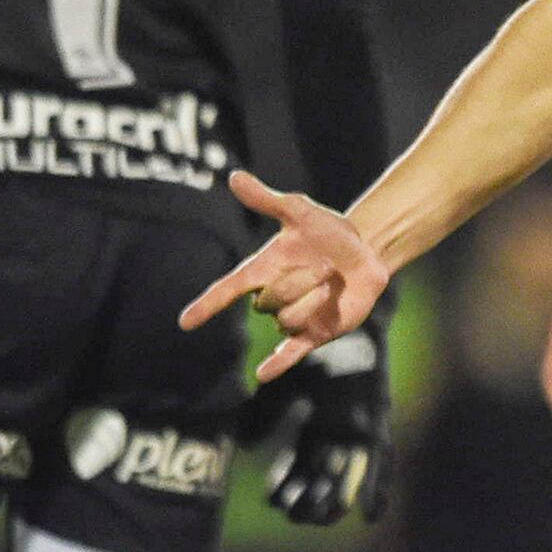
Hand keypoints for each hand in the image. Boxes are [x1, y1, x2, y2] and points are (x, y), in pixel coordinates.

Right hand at [180, 169, 390, 381]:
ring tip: (332, 283)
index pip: (227, 290)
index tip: (185, 322)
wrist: (366, 251)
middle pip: (269, 302)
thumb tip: (234, 177)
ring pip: (289, 320)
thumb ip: (266, 200)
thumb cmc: (328, 232)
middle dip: (299, 282)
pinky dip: (277, 364)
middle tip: (325, 266)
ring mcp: (294, 317)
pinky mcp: (314, 333)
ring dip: (313, 300)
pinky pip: (291, 353)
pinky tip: (262, 375)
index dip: (208, 305)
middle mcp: (273, 296)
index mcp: (262, 270)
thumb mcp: (300, 212)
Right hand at [238, 320, 391, 523]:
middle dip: (308, 500)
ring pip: (350, 476)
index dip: (285, 485)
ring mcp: (361, 427)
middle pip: (323, 478)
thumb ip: (263, 415)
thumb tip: (244, 446)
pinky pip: (381, 459)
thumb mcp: (282, 385)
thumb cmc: (315, 350)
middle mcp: (340, 432)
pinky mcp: (379, 418)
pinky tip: (371, 516)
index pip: (298, 468)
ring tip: (323, 519)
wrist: (346, 319)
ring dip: (336, 500)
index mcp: (316, 426)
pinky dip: (377, 488)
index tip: (270, 499)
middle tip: (293, 513)